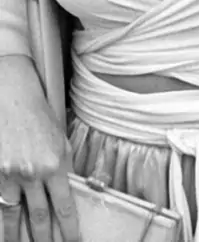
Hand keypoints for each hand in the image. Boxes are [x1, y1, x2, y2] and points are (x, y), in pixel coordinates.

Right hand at [0, 56, 78, 241]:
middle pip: (40, 218)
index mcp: (56, 162)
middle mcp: (34, 172)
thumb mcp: (60, 139)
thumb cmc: (38, 114)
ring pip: (14, 216)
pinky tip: (7, 227)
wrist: (12, 94)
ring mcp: (11, 174)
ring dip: (18, 236)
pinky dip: (4, 215)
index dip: (69, 229)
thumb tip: (65, 192)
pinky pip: (0, 202)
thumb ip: (63, 167)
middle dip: (45, 240)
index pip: (65, 206)